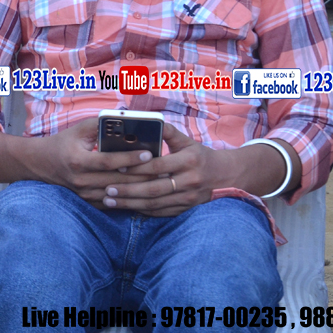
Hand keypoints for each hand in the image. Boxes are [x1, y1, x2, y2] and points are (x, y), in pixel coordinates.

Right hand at [39, 117, 156, 204]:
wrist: (42, 163)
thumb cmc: (65, 142)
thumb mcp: (79, 129)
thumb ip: (100, 124)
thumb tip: (125, 121)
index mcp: (78, 160)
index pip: (108, 160)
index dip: (129, 157)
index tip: (149, 153)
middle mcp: (80, 180)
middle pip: (117, 180)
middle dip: (142, 175)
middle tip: (164, 169)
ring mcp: (83, 194)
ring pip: (117, 193)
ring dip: (139, 188)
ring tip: (159, 181)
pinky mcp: (87, 202)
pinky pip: (112, 202)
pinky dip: (128, 197)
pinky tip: (145, 192)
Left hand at [101, 123, 233, 216]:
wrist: (226, 176)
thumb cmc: (200, 155)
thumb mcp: (187, 141)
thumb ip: (168, 132)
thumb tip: (147, 120)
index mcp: (189, 161)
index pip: (158, 166)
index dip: (137, 167)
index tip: (117, 166)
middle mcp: (189, 181)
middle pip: (154, 189)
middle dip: (128, 190)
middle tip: (107, 189)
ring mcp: (188, 198)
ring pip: (155, 204)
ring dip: (131, 203)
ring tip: (110, 200)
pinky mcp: (186, 209)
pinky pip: (161, 212)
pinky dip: (143, 210)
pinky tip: (127, 207)